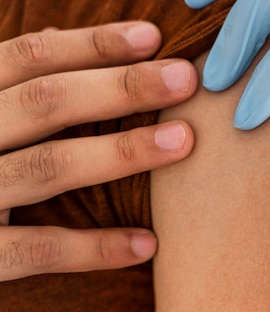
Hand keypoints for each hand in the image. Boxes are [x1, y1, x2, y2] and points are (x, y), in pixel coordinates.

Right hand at [0, 22, 197, 281]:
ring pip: (48, 167)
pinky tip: (148, 244)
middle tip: (185, 79)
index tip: (153, 39)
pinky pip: (39, 250)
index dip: (92, 45)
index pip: (29, 58)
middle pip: (45, 102)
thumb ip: (15, 87)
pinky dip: (95, 248)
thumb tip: (58, 34)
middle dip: (122, 87)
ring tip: (183, 141)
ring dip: (121, 153)